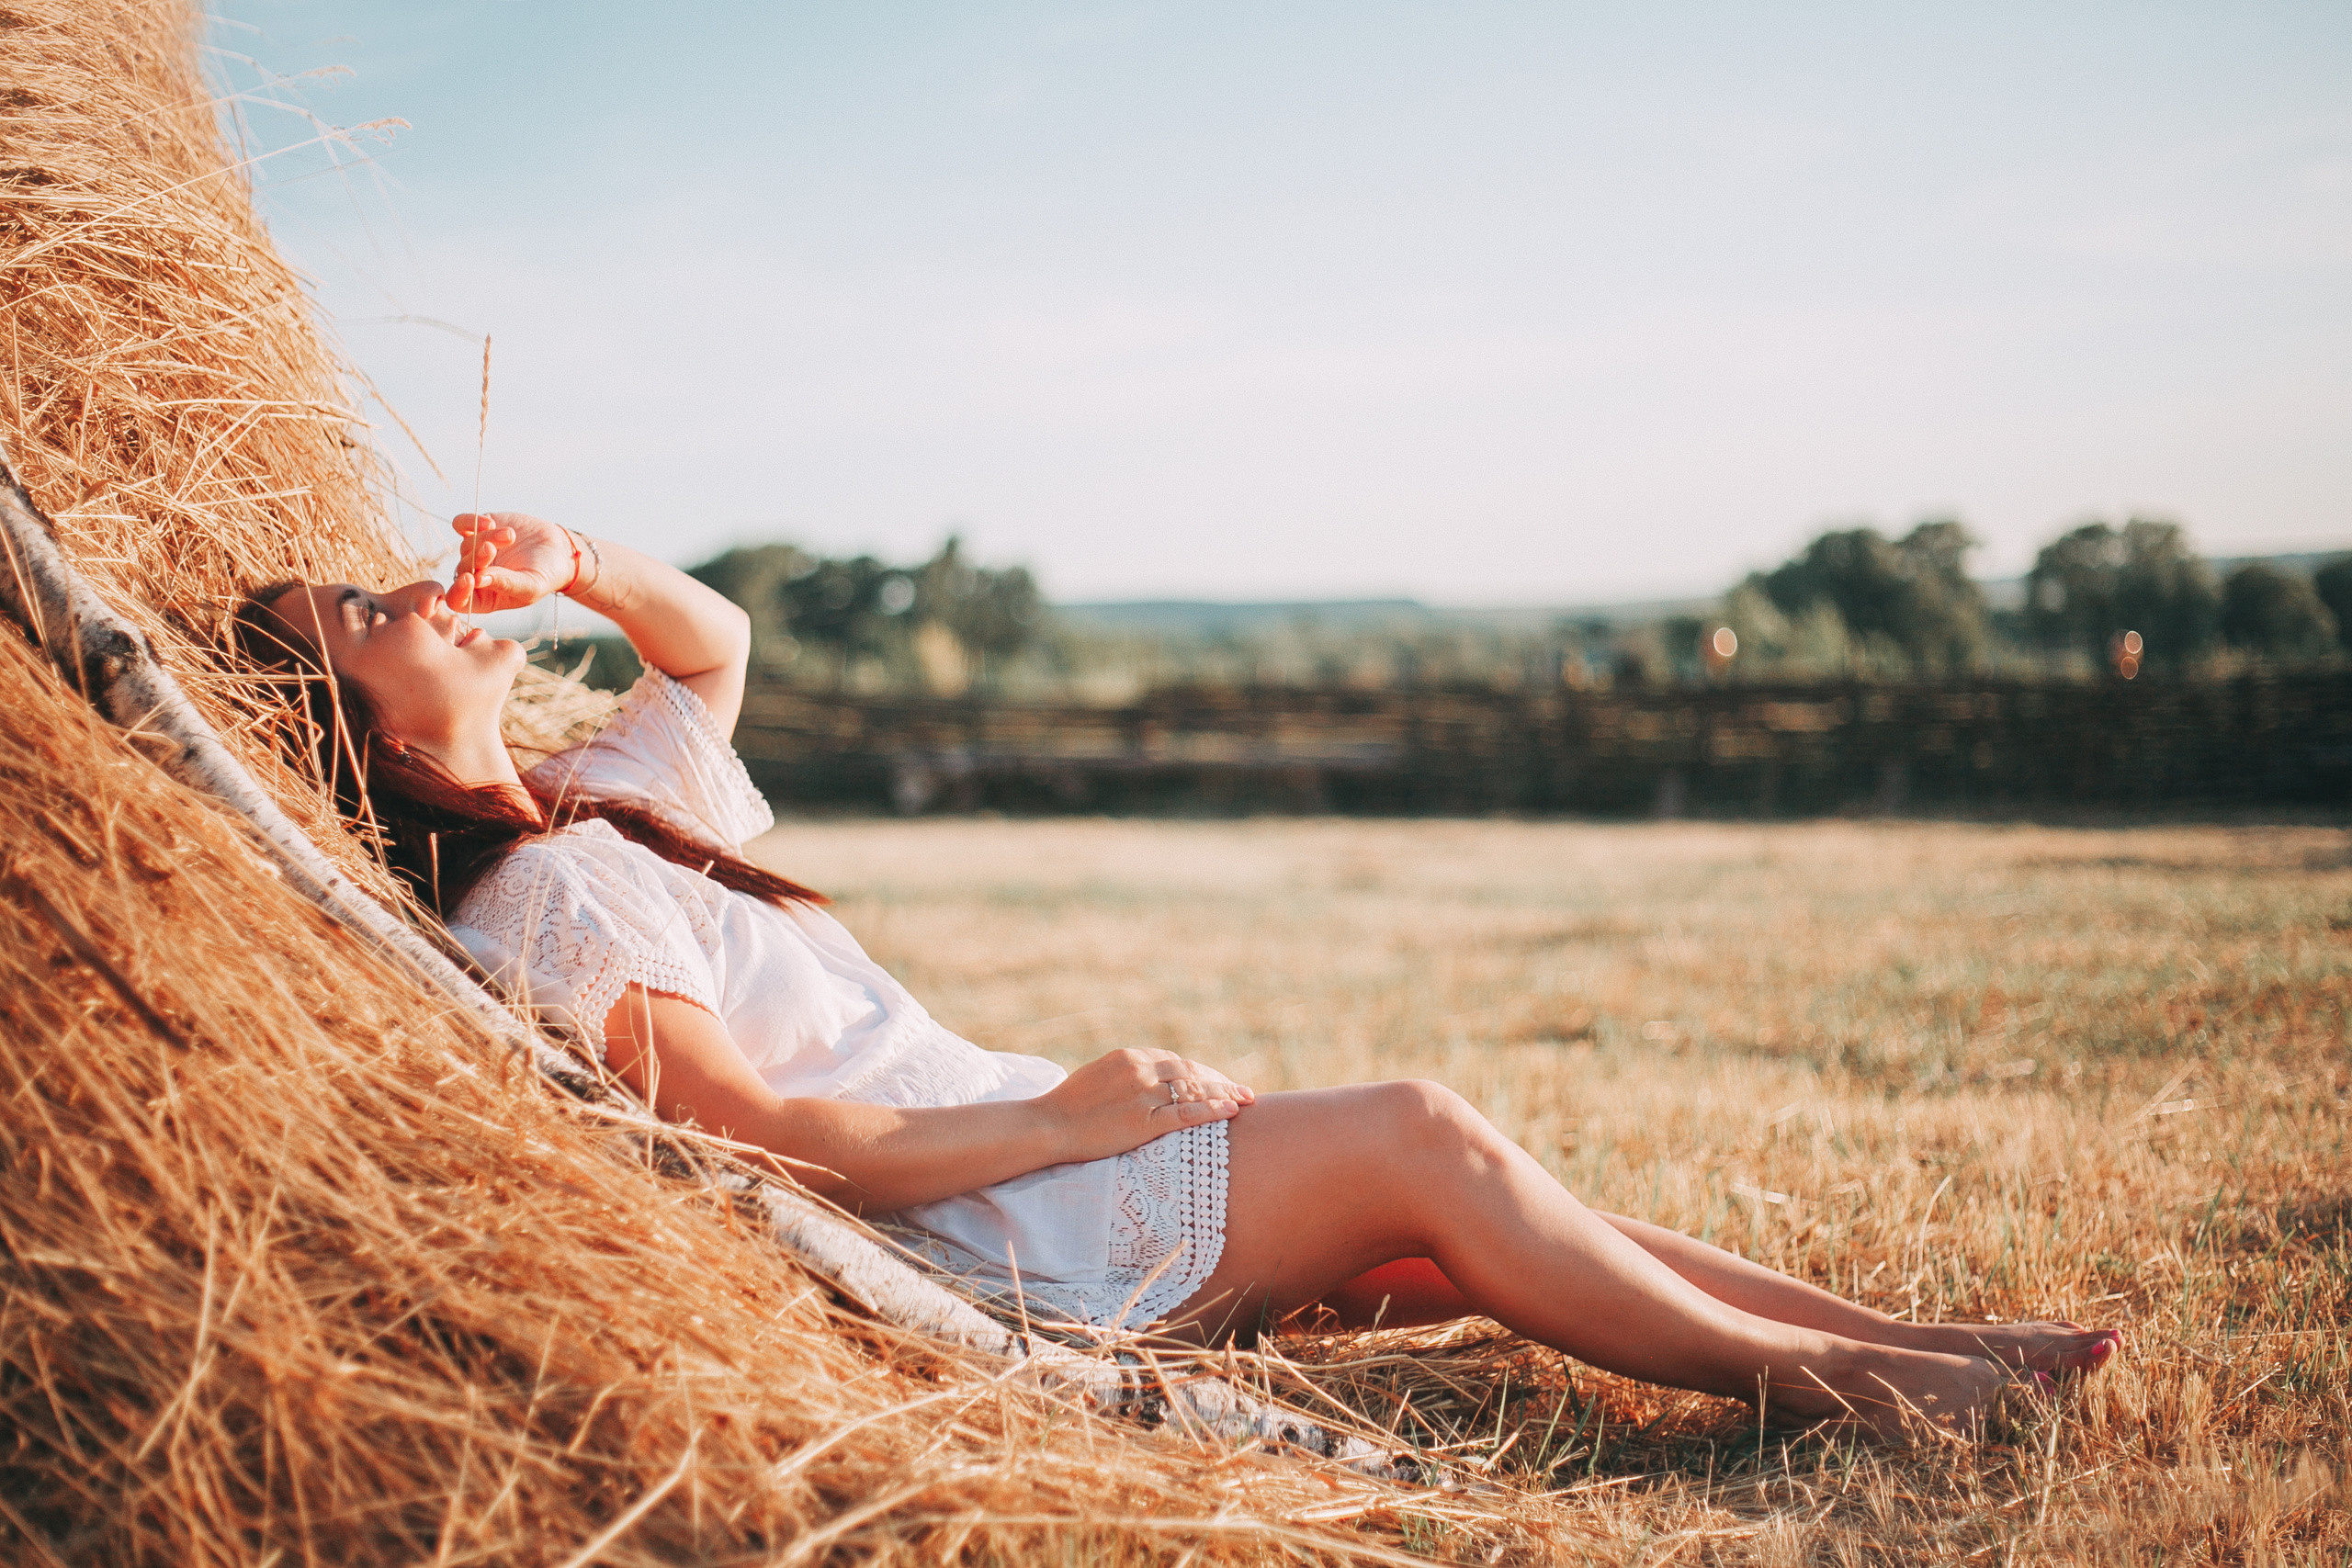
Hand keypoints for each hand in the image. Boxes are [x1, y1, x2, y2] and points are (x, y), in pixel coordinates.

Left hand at [446, 512, 579, 614]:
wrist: (558, 549)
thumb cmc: (546, 575)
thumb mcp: (531, 586)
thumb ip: (507, 584)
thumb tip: (478, 579)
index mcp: (486, 597)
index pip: (459, 600)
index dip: (459, 591)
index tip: (471, 578)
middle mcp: (477, 575)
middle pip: (462, 569)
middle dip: (477, 558)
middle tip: (492, 549)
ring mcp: (476, 552)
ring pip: (466, 545)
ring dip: (486, 538)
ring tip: (510, 535)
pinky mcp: (479, 530)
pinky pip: (460, 524)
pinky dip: (471, 521)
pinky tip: (489, 522)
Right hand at [1037, 1048, 1255, 1164]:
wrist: (1048, 1125)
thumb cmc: (1068, 1105)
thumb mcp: (1098, 1077)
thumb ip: (1125, 1074)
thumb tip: (1146, 1079)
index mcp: (1129, 1056)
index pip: (1175, 1061)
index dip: (1201, 1071)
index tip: (1217, 1079)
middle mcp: (1140, 1070)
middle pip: (1191, 1071)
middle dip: (1220, 1080)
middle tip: (1243, 1089)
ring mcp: (1143, 1095)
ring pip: (1194, 1090)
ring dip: (1224, 1093)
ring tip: (1246, 1099)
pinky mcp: (1143, 1122)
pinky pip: (1186, 1114)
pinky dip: (1212, 1110)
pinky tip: (1231, 1110)